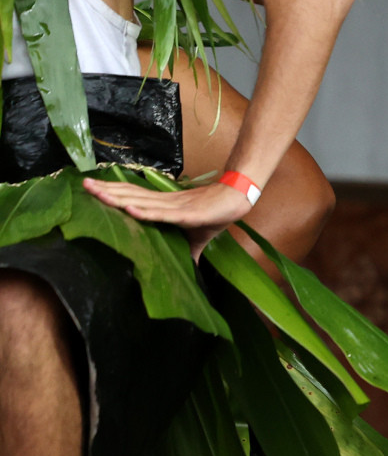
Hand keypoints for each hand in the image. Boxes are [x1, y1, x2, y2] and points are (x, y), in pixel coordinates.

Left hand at [81, 173, 250, 254]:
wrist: (237, 200)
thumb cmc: (217, 214)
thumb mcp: (198, 238)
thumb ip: (188, 252)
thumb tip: (189, 271)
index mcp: (164, 205)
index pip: (132, 196)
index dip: (113, 192)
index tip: (91, 189)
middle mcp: (163, 202)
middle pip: (129, 194)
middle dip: (105, 190)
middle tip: (82, 184)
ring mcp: (173, 207)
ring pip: (139, 201)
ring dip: (116, 197)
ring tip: (95, 192)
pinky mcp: (186, 215)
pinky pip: (161, 214)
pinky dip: (144, 212)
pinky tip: (128, 208)